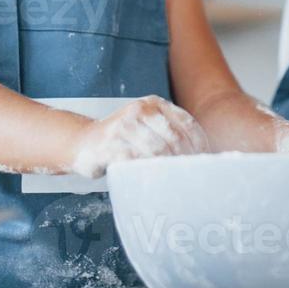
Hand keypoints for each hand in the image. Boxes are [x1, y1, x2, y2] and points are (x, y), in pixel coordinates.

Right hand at [69, 95, 208, 177]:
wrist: (82, 141)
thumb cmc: (123, 139)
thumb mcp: (147, 126)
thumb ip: (170, 133)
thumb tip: (204, 156)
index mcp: (154, 103)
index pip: (187, 123)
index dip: (200, 145)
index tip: (206, 163)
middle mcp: (140, 109)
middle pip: (174, 138)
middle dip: (186, 160)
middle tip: (194, 178)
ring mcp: (123, 126)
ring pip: (157, 150)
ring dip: (170, 169)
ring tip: (177, 182)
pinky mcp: (109, 145)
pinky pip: (135, 162)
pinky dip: (148, 174)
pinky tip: (154, 183)